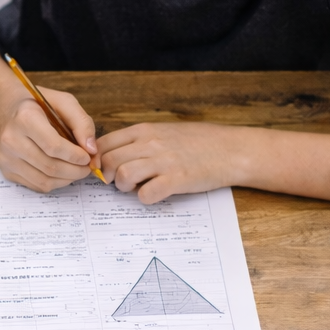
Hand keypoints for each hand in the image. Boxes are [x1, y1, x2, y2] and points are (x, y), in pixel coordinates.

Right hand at [0, 85, 99, 192]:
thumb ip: (81, 122)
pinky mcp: (6, 170)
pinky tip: (61, 172)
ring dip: (67, 179)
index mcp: (25, 118)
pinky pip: (36, 185)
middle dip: (75, 171)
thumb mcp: (61, 101)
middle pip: (50, 166)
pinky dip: (54, 183)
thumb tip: (92, 149)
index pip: (54, 146)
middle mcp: (11, 140)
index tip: (89, 156)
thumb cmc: (34, 103)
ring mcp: (6, 158)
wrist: (1, 107)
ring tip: (77, 170)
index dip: (76, 156)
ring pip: (44, 180)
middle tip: (87, 167)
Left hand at [99, 122, 244, 202]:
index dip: (97, 159)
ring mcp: (163, 162)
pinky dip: (145, 198)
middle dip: (107, 175)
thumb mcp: (164, 131)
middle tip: (119, 181)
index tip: (103, 169)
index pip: (104, 143)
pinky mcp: (177, 180)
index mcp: (145, 130)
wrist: (231, 149)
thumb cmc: (199, 141)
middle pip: (108, 160)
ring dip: (123, 187)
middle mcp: (151, 143)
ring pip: (122, 175)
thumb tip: (113, 153)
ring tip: (135, 188)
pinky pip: (146, 194)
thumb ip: (140, 140)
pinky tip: (154, 194)